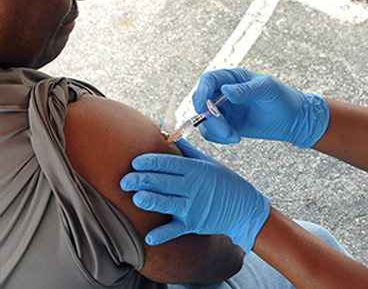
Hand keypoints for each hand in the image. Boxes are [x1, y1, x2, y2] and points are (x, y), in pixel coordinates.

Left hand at [120, 139, 270, 253]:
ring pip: (166, 203)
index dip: (150, 162)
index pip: (168, 163)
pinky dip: (163, 234)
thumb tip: (162, 131)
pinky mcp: (194, 224)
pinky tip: (149, 237)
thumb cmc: (223, 182)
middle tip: (124, 181)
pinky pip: (175, 230)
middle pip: (163, 182)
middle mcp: (193, 187)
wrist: (243, 207)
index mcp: (195, 169)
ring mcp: (193, 206)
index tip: (135, 162)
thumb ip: (184, 149)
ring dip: (150, 201)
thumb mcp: (207, 162)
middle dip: (142, 180)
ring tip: (136, 198)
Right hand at [192, 68, 329, 148]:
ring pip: (205, 120)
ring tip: (234, 137)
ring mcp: (225, 110)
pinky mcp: (227, 125)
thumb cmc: (283, 99)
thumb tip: (225, 91)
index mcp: (233, 78)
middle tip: (226, 131)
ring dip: (216, 131)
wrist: (293, 120)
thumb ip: (245, 89)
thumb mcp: (267, 89)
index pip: (208, 80)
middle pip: (202, 102)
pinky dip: (219, 138)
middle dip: (210, 119)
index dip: (201, 92)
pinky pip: (212, 132)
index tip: (201, 107)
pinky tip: (235, 138)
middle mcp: (224, 93)